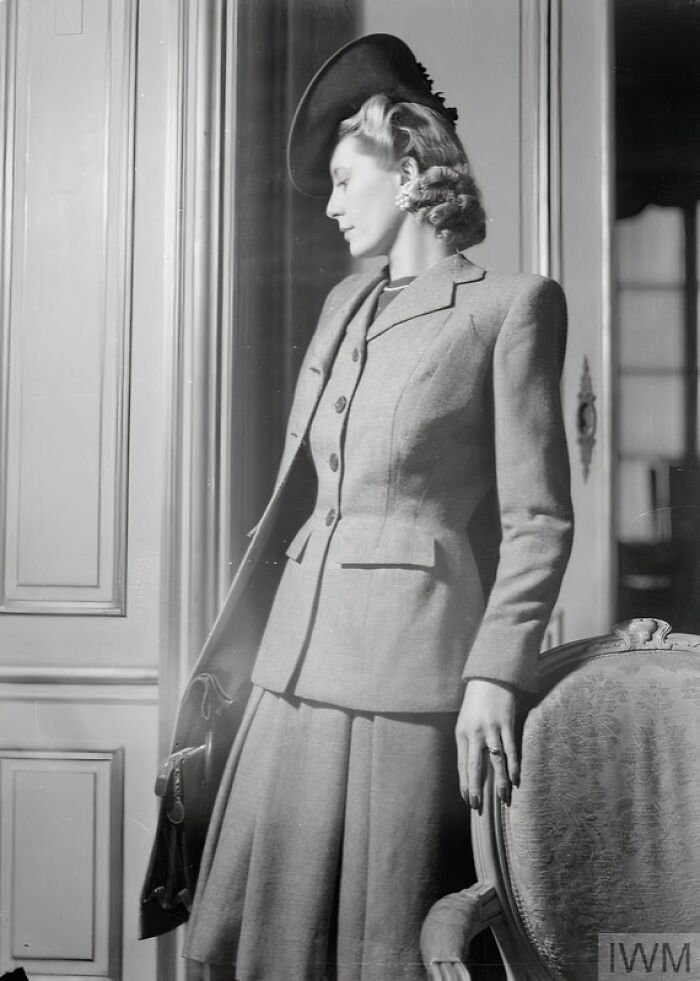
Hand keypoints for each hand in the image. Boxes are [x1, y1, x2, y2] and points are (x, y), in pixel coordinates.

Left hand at [455, 679, 518, 809]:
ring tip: (503, 798)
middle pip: (475, 766)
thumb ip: (468, 743)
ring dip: (499, 781)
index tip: (468, 800)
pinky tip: (516, 779)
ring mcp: (491, 728)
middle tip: (479, 806)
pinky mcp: (506, 723)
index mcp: (462, 734)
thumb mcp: (465, 722)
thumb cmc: (476, 703)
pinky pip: (510, 748)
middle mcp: (474, 733)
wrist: (489, 679)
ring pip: (495, 760)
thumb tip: (471, 769)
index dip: (465, 783)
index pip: (462, 765)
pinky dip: (514, 765)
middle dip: (476, 788)